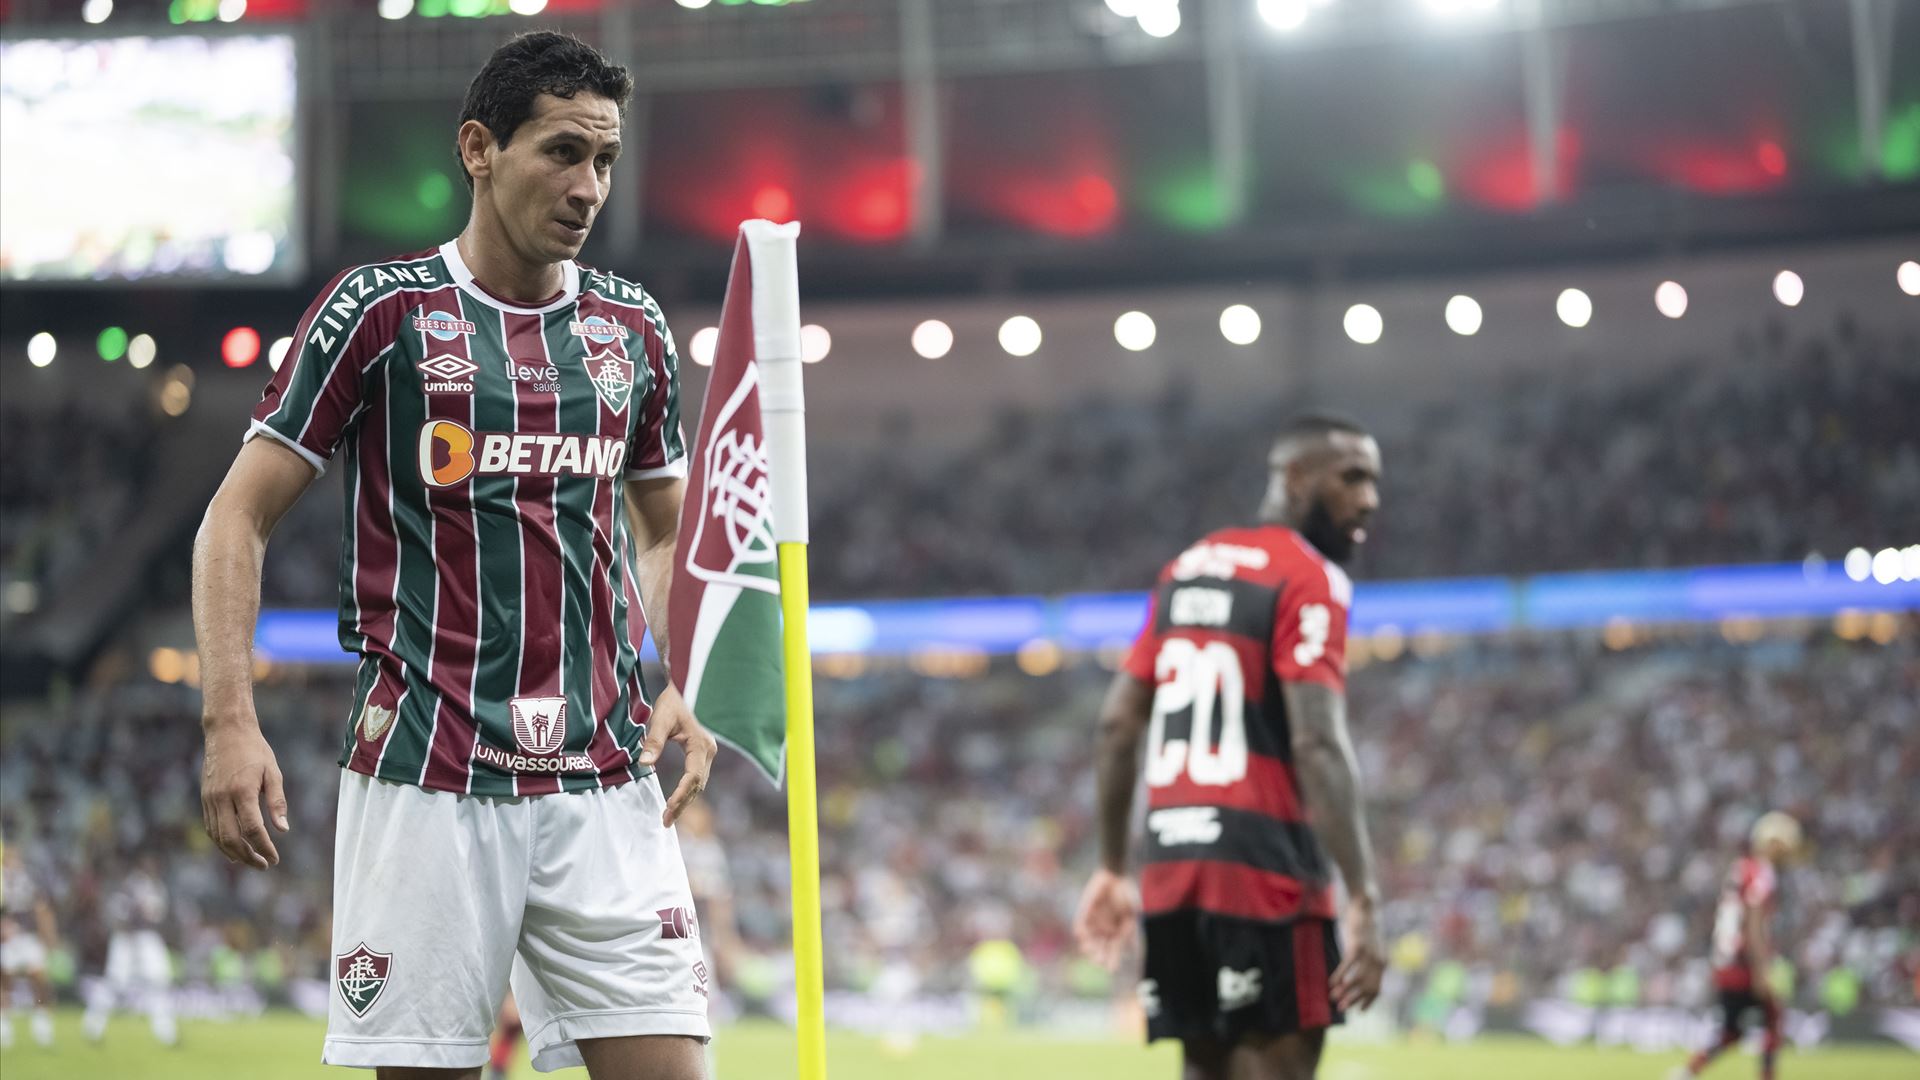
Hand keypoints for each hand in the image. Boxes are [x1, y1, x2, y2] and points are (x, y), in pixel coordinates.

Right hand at [200, 718, 288, 869]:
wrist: (226, 732)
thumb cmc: (255, 750)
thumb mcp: (273, 773)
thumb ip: (277, 802)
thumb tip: (283, 829)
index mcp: (242, 791)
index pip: (253, 829)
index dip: (264, 847)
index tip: (275, 859)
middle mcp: (222, 798)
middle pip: (232, 838)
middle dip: (248, 856)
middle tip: (264, 865)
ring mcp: (210, 799)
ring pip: (217, 836)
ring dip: (233, 853)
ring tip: (250, 860)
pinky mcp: (205, 798)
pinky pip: (211, 827)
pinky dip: (221, 841)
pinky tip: (233, 849)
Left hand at [638, 685, 715, 827]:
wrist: (683, 686)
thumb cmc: (672, 701)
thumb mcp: (660, 719)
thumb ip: (653, 741)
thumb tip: (644, 763)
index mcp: (700, 744)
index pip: (692, 776)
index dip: (681, 794)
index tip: (667, 807)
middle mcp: (708, 750)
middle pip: (697, 785)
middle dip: (682, 804)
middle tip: (665, 821)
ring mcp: (707, 752)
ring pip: (699, 784)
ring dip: (685, 800)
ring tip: (668, 817)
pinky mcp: (702, 753)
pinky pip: (697, 777)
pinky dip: (687, 791)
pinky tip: (676, 801)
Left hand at [1073, 867, 1139, 971]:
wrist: (1114, 876)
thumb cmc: (1127, 894)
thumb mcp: (1132, 912)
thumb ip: (1130, 929)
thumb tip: (1133, 949)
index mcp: (1119, 934)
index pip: (1115, 951)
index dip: (1113, 960)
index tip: (1111, 968)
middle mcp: (1106, 932)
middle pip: (1101, 949)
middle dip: (1100, 956)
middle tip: (1099, 960)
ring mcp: (1095, 924)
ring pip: (1090, 941)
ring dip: (1089, 947)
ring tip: (1088, 950)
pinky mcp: (1084, 914)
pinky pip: (1080, 927)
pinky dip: (1081, 932)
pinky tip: (1081, 936)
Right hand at [1332, 896, 1385, 1011]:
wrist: (1367, 907)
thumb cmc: (1367, 928)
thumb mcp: (1373, 947)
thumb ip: (1371, 962)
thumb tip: (1364, 976)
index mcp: (1383, 963)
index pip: (1377, 989)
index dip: (1368, 1001)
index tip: (1359, 1011)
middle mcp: (1379, 961)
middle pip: (1367, 987)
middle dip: (1354, 1000)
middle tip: (1342, 1009)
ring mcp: (1369, 954)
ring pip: (1358, 979)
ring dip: (1346, 991)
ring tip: (1334, 999)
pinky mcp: (1358, 946)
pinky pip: (1348, 965)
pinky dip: (1340, 976)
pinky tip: (1332, 983)